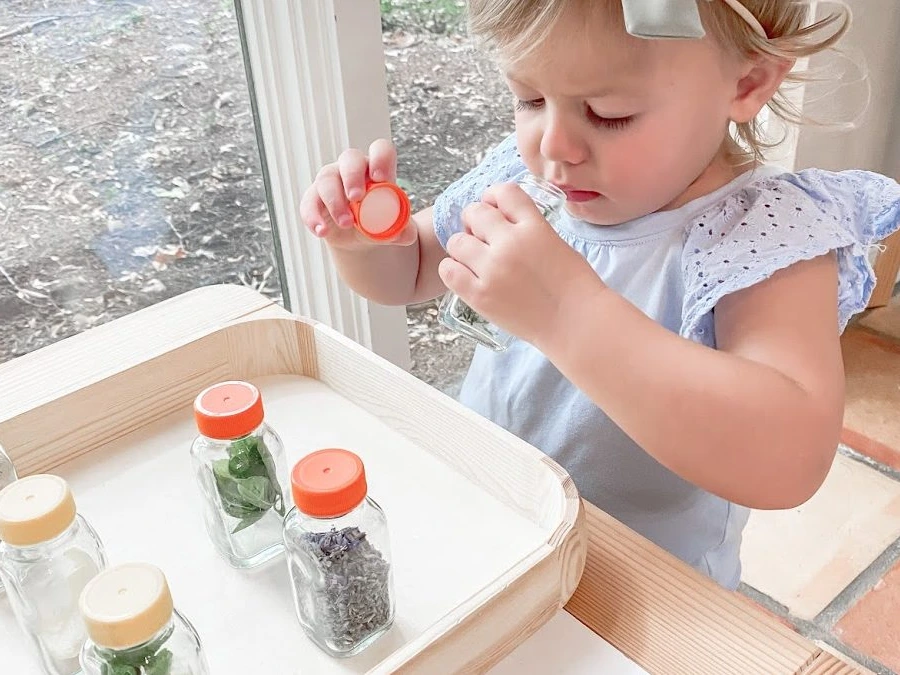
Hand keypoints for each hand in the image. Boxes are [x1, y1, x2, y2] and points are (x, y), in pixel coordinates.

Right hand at [299, 139, 417, 249]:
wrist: (360, 239)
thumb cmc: (379, 223)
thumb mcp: (395, 228)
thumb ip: (403, 230)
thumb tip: (405, 234)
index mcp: (376, 169)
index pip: (380, 150)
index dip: (380, 158)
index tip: (380, 178)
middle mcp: (352, 169)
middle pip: (350, 159)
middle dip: (352, 176)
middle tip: (357, 197)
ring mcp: (331, 181)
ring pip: (327, 179)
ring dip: (335, 202)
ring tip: (345, 224)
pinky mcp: (314, 198)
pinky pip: (309, 203)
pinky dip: (313, 218)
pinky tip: (321, 231)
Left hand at [438, 182, 600, 345]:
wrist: (576, 323)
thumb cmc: (573, 286)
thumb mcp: (556, 242)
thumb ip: (529, 228)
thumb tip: (502, 222)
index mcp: (534, 226)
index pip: (503, 192)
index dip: (494, 198)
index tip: (494, 209)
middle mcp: (510, 243)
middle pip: (475, 212)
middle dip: (476, 222)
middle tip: (482, 238)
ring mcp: (492, 269)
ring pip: (456, 241)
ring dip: (463, 247)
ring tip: (474, 260)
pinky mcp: (480, 295)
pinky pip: (448, 270)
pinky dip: (453, 270)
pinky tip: (465, 275)